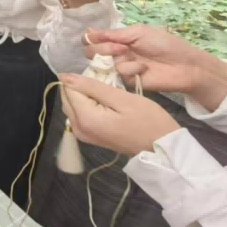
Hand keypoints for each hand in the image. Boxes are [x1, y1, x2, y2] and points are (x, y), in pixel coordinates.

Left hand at [59, 73, 179, 156]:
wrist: (162, 150)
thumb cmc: (148, 121)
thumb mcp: (122, 99)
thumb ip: (91, 86)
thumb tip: (63, 76)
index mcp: (84, 118)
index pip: (69, 88)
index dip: (85, 79)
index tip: (105, 80)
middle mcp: (77, 128)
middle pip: (67, 97)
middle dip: (82, 86)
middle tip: (108, 85)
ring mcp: (82, 134)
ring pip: (73, 104)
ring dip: (86, 95)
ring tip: (110, 93)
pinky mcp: (89, 136)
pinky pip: (80, 113)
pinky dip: (89, 104)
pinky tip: (107, 103)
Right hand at [84, 25, 226, 110]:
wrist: (184, 66)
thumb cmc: (164, 44)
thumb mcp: (139, 32)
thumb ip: (113, 33)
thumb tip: (88, 32)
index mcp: (118, 39)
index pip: (93, 39)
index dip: (91, 39)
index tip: (97, 38)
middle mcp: (115, 53)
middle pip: (92, 52)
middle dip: (102, 49)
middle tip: (120, 48)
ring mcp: (120, 68)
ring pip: (103, 63)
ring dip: (120, 58)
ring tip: (137, 58)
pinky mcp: (126, 81)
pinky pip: (119, 74)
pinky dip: (130, 69)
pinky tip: (143, 69)